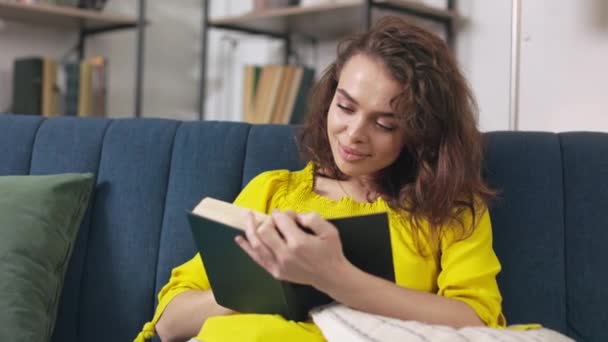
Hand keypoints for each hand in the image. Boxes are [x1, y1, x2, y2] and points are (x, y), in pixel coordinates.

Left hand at [235, 210, 350, 289]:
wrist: (330, 277)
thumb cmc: (331, 251)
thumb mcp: (329, 230)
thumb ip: (311, 218)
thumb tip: (294, 216)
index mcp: (298, 243)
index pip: (282, 221)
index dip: (284, 213)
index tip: (290, 215)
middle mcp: (285, 254)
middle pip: (264, 231)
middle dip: (268, 220)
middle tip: (275, 219)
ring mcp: (278, 265)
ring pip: (256, 244)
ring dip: (250, 229)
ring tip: (246, 217)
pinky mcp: (275, 272)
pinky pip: (256, 258)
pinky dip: (246, 247)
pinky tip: (239, 238)